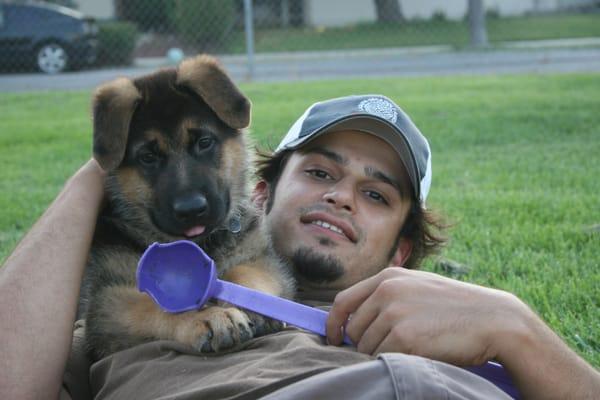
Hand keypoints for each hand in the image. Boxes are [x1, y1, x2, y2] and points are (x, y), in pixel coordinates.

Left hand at [326, 267, 522, 366]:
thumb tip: (355, 321)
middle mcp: (387, 291)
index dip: (333, 323)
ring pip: (366, 348)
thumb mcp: (417, 287)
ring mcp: (395, 314)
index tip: (334, 338)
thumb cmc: (455, 307)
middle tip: (391, 349)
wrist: (493, 318)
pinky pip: (382, 359)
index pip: (343, 301)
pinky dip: (394, 363)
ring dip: (381, 355)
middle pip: (354, 329)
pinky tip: (417, 356)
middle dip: (365, 344)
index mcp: (388, 277)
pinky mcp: (405, 338)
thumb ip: (387, 296)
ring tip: (411, 349)